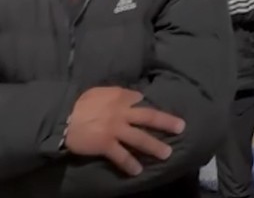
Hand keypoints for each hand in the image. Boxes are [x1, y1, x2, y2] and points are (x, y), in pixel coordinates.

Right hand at [64, 87, 184, 176]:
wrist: (62, 119)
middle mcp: (122, 113)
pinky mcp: (106, 145)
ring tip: (167, 154)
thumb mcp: (100, 92)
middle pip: (149, 117)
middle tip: (181, 128)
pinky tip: (138, 171)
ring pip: (140, 139)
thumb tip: (134, 96)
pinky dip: (130, 164)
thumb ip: (118, 94)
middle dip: (166, 122)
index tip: (154, 110)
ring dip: (154, 146)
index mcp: (120, 98)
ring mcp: (115, 130)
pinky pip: (121, 156)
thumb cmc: (79, 104)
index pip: (139, 99)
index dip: (147, 103)